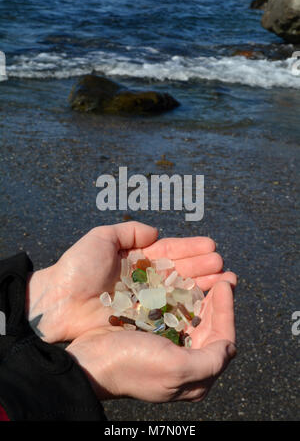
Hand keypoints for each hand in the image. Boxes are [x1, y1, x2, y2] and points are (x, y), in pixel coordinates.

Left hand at [26, 221, 235, 342]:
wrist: (58, 303)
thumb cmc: (77, 268)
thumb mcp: (102, 238)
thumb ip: (129, 231)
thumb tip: (156, 233)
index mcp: (135, 259)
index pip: (169, 251)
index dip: (190, 248)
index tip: (212, 245)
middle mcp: (143, 279)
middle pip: (179, 271)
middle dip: (202, 266)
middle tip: (223, 264)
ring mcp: (144, 301)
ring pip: (179, 291)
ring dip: (202, 285)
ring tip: (223, 279)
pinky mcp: (142, 320)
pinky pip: (170, 311)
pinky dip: (188, 306)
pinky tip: (206, 300)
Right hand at [66, 280, 235, 402]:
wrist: (90, 361)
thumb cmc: (132, 364)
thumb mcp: (176, 369)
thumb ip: (211, 360)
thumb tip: (230, 346)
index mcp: (194, 377)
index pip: (222, 339)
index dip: (227, 310)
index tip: (225, 284)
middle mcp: (184, 362)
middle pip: (210, 326)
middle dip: (219, 300)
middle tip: (225, 275)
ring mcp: (167, 348)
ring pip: (194, 317)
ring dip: (203, 295)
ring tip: (210, 274)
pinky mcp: (152, 335)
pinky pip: (174, 313)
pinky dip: (182, 296)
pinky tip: (184, 282)